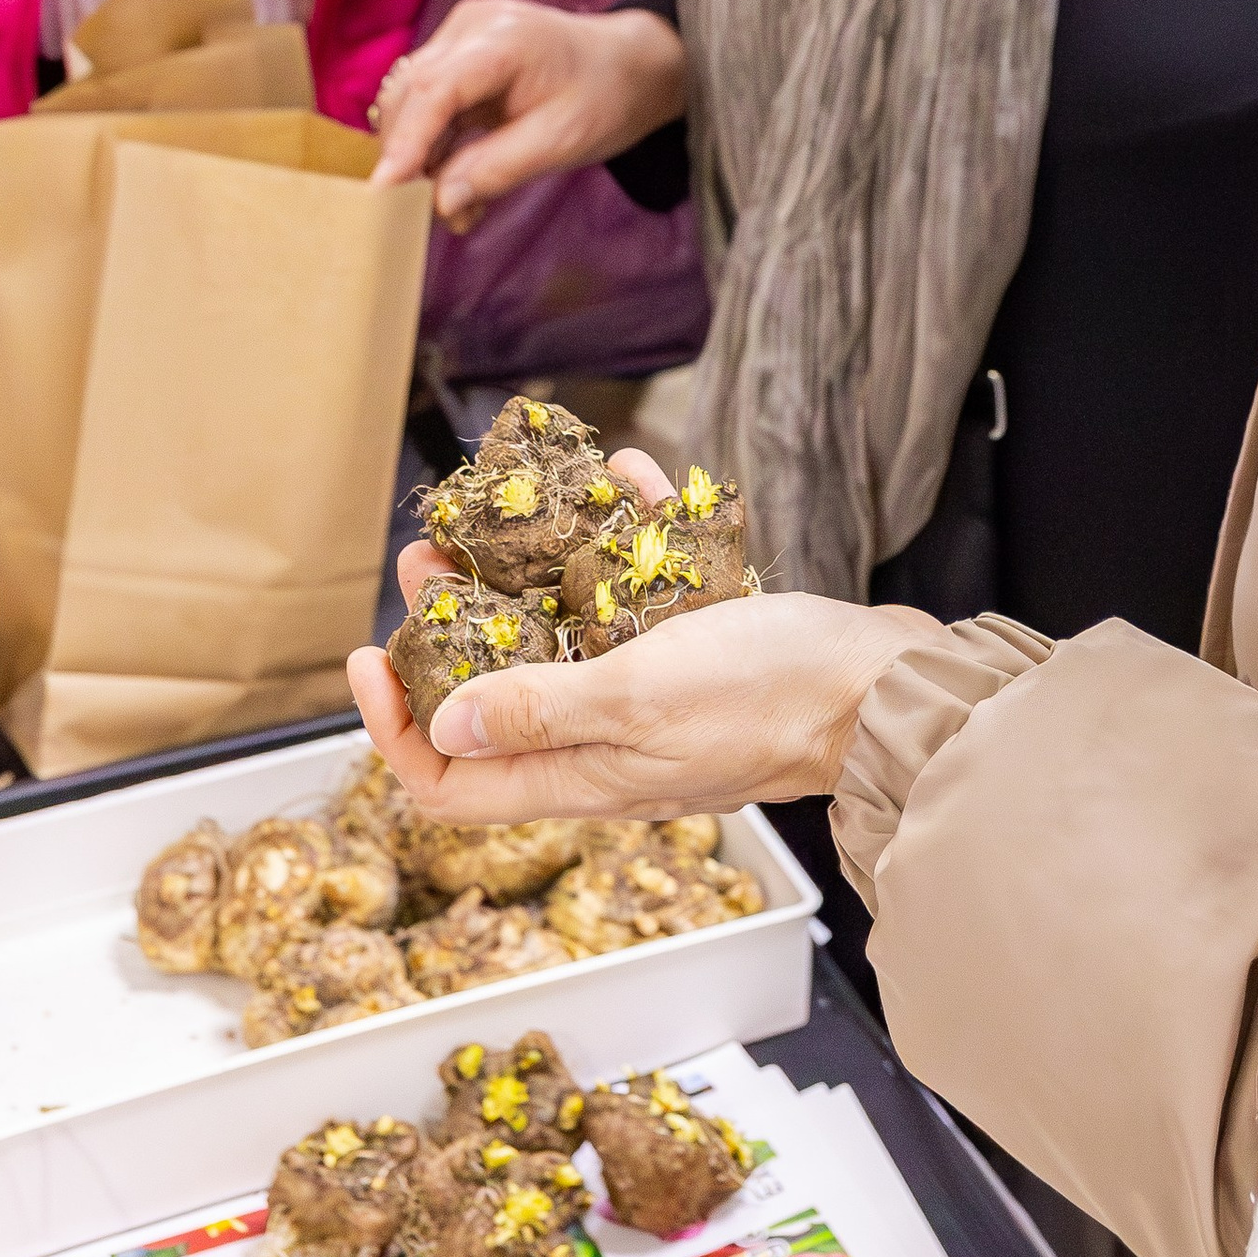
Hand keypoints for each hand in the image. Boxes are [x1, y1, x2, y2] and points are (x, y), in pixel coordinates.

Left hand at [349, 448, 929, 823]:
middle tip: (429, 556)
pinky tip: (626, 475)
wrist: (884, 685)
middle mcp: (605, 741)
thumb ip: (537, 710)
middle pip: (494, 693)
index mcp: (580, 774)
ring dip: (531, 565)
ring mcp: (653, 693)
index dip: (395, 729)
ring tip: (505, 502)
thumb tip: (439, 723)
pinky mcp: (700, 648)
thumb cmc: (769, 697)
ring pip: (565, 632)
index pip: (452, 780)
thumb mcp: (638, 696)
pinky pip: (644, 590)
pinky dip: (627, 533)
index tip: (373, 656)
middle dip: (451, 624)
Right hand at [369, 0, 683, 228]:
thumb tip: (439, 201)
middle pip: (411, 94)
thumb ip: (497, 169)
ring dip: (423, 158)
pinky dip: (437, 146)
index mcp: (503, 38)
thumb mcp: (561, 142)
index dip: (404, 142)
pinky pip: (430, 103)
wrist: (629, 66)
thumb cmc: (605, 96)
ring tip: (457, 208)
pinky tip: (459, 184)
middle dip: (410, 157)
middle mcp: (471, 26)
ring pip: (412, 101)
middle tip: (432, 213)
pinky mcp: (459, 54)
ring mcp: (462, 36)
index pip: (434, 89)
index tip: (383, 191)